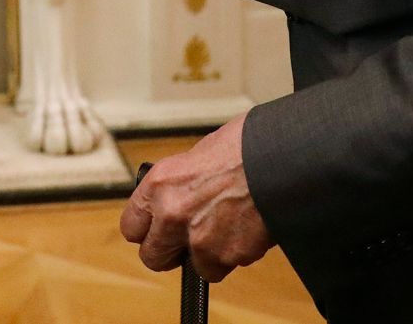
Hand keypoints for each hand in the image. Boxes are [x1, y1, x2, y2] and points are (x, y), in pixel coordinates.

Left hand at [119, 115, 274, 283]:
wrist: (281, 158)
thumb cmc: (246, 146)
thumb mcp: (199, 154)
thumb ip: (180, 184)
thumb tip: (178, 198)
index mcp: (160, 183)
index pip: (131, 227)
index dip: (146, 230)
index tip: (155, 231)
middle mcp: (173, 214)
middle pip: (153, 256)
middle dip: (169, 251)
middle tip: (186, 239)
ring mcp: (201, 239)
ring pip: (195, 266)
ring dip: (209, 253)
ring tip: (228, 224)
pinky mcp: (229, 256)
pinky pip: (226, 265)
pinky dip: (234, 253)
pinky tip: (246, 227)